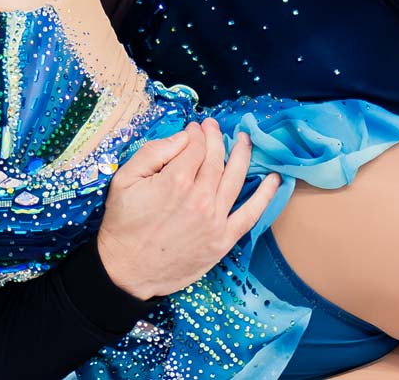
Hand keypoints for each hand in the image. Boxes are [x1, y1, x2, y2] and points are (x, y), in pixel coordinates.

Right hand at [94, 117, 281, 298]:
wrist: (127, 271)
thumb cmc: (123, 225)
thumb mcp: (124, 180)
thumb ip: (153, 152)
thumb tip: (182, 138)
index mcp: (175, 181)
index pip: (195, 146)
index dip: (195, 133)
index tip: (193, 129)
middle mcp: (200, 197)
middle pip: (216, 158)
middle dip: (216, 138)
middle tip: (214, 127)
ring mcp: (215, 220)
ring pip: (236, 178)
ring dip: (243, 155)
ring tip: (245, 140)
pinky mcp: (223, 240)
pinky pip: (251, 214)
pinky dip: (266, 196)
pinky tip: (275, 180)